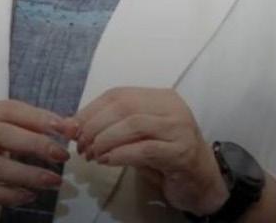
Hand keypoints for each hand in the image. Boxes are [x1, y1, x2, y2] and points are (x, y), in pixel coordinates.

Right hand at [0, 100, 78, 218]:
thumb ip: (6, 128)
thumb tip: (55, 128)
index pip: (8, 109)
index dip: (39, 117)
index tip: (66, 127)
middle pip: (3, 134)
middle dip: (37, 144)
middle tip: (62, 155)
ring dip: (28, 174)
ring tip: (52, 180)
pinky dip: (8, 194)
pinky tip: (27, 196)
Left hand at [73, 87, 228, 216]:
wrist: (202, 181)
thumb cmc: (167, 157)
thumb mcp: (138, 137)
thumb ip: (113, 128)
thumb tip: (74, 125)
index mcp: (161, 97)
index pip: (118, 94)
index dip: (91, 109)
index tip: (72, 127)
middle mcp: (172, 107)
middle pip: (124, 106)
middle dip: (95, 125)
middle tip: (81, 145)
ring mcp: (179, 128)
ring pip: (133, 124)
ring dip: (105, 140)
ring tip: (92, 155)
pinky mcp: (181, 152)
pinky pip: (144, 148)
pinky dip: (120, 154)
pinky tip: (107, 161)